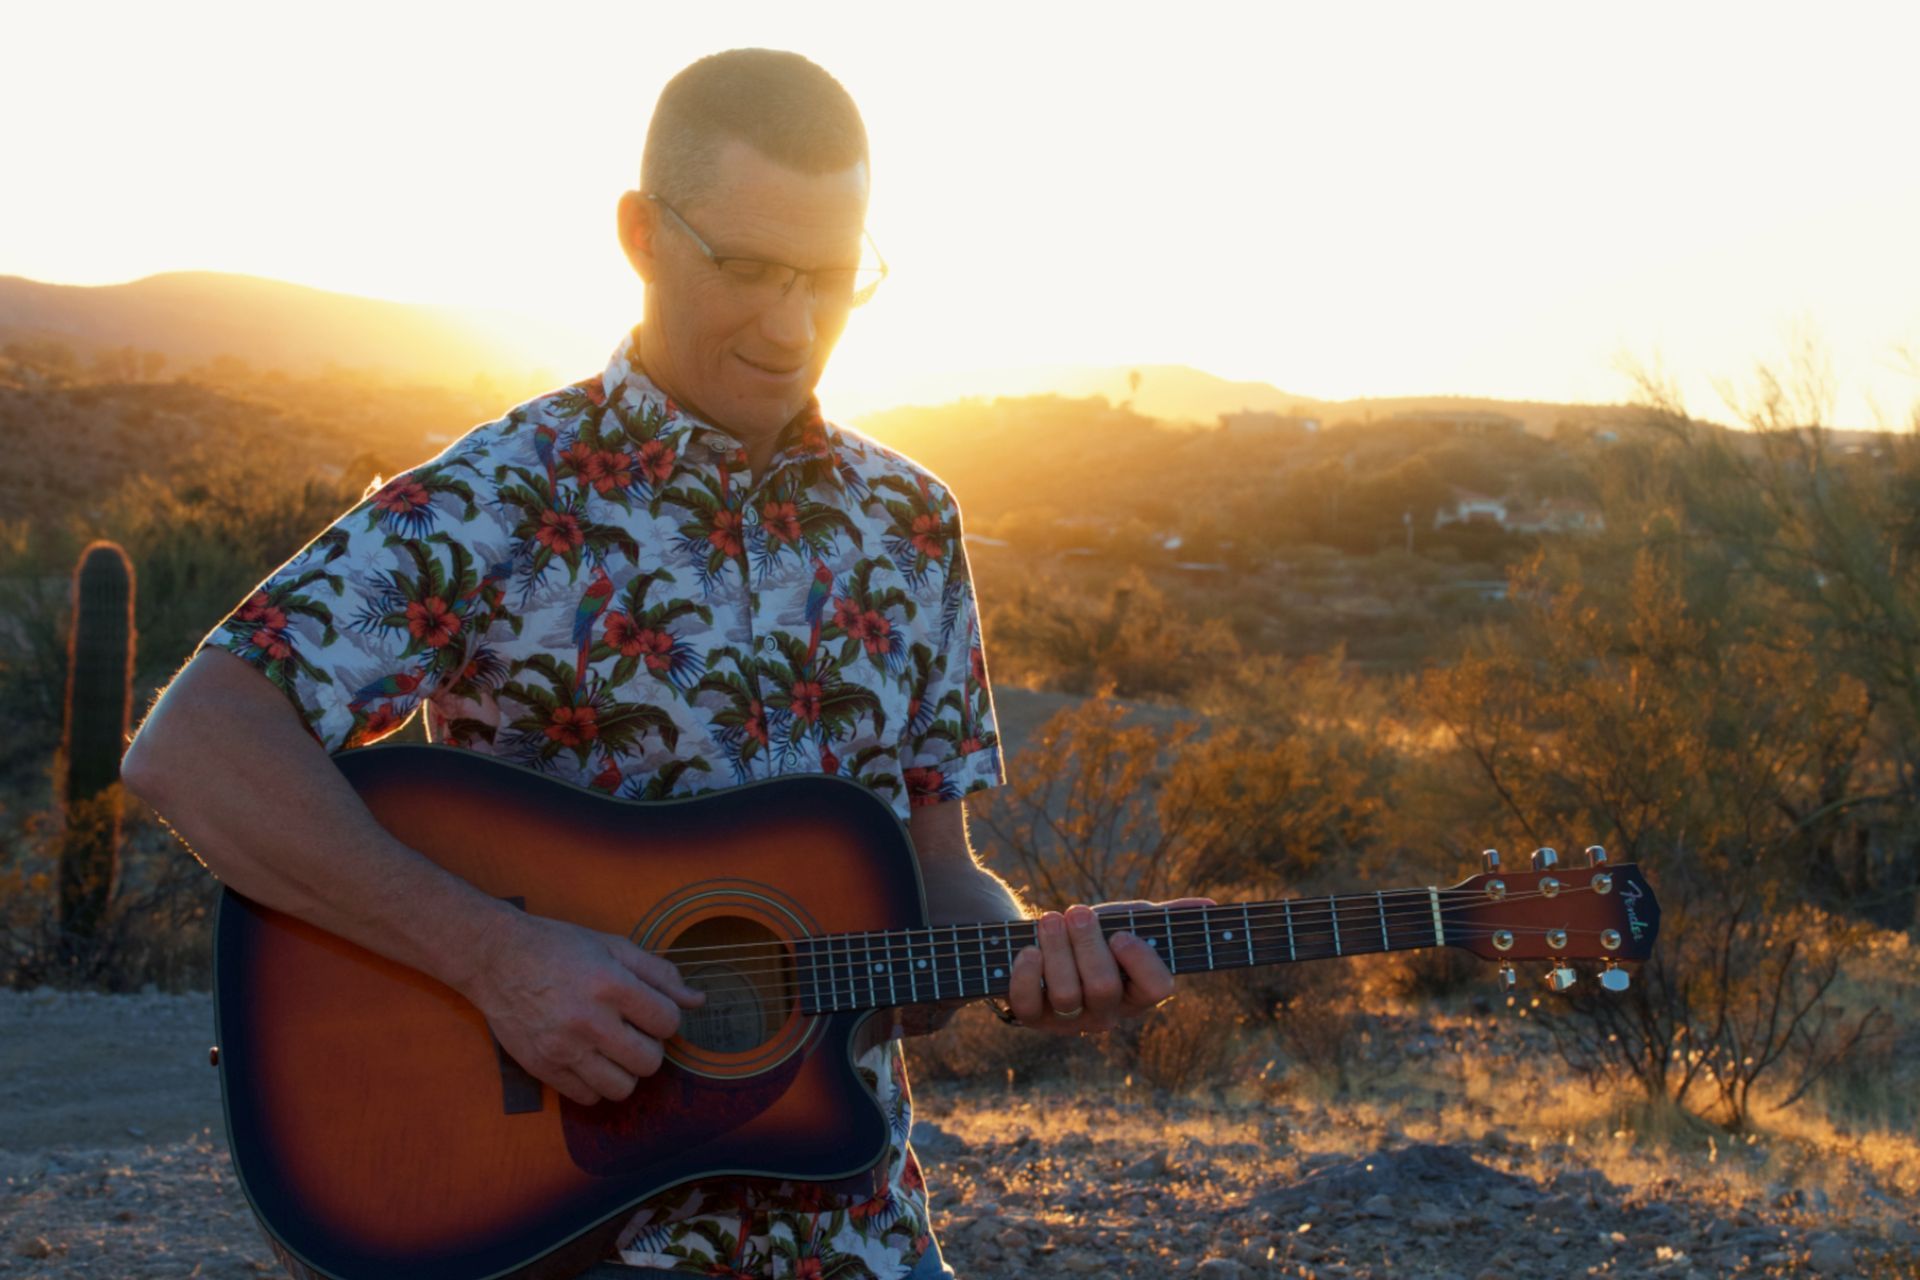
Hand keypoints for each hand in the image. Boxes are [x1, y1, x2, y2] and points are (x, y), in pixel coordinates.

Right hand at [461, 911, 705, 1105]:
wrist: (496, 958)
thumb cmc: (558, 947)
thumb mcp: (612, 946)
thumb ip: (659, 973)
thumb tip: (697, 1000)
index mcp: (610, 984)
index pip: (668, 1022)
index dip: (666, 1018)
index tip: (650, 1011)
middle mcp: (588, 1020)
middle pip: (650, 1062)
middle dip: (650, 1048)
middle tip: (633, 1031)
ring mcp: (563, 1048)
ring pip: (621, 1088)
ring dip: (625, 1071)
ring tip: (612, 1049)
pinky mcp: (542, 1068)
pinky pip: (587, 1098)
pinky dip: (595, 1084)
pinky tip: (589, 1060)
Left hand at [1006, 897, 1215, 1034]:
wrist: (1044, 946)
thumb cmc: (1096, 937)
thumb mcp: (1129, 922)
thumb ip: (1167, 917)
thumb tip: (1210, 906)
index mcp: (1139, 992)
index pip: (1158, 989)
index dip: (1141, 961)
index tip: (1121, 934)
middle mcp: (1107, 1013)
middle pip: (1103, 987)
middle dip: (1087, 943)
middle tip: (1076, 911)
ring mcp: (1068, 1019)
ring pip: (1066, 993)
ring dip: (1056, 948)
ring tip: (1050, 919)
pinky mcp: (1032, 1017)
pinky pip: (1028, 1006)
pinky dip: (1025, 974)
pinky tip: (1028, 950)